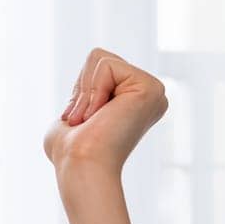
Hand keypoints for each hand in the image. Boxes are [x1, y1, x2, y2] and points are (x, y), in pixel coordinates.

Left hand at [41, 48, 168, 179]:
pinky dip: (93, 90)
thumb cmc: (71, 151)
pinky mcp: (150, 89)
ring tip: (92, 119)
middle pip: (99, 58)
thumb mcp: (73, 116)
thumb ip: (81, 101)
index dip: (81, 91)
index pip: (98, 68)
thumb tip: (80, 107)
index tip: (83, 121)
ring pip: (101, 59)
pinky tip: (100, 115)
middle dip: (82, 88)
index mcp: (134, 101)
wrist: (80, 165)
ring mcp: (153, 91)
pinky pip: (106, 65)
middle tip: (86, 120)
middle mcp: (149, 95)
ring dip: (86, 92)